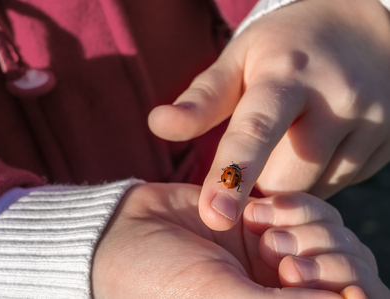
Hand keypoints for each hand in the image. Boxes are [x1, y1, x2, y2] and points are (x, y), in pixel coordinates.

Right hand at [91, 183, 371, 297]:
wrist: (124, 235)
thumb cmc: (160, 282)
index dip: (351, 292)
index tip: (299, 278)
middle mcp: (283, 293)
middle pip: (353, 275)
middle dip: (324, 261)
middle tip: (279, 258)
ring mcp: (278, 256)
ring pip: (336, 239)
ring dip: (307, 230)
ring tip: (260, 231)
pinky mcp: (268, 220)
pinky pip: (314, 210)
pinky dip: (296, 207)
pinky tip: (257, 211)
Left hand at [148, 0, 389, 229]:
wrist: (364, 29)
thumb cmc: (288, 48)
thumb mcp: (241, 59)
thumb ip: (202, 99)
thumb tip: (158, 125)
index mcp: (287, 76)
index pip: (255, 132)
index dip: (232, 176)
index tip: (214, 215)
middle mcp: (335, 100)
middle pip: (287, 179)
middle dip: (262, 185)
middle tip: (254, 161)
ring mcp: (371, 123)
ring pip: (317, 188)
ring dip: (294, 179)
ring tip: (294, 138)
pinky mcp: (389, 142)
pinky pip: (342, 182)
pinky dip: (321, 175)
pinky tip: (319, 143)